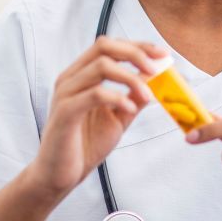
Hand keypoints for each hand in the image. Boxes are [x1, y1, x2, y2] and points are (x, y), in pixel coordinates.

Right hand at [25, 37, 164, 199]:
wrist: (59, 175)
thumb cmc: (84, 144)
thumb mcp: (118, 117)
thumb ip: (133, 96)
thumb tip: (155, 77)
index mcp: (81, 75)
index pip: (109, 46)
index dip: (138, 45)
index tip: (162, 54)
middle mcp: (71, 78)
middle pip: (104, 47)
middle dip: (135, 53)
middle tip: (156, 68)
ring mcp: (66, 93)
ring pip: (101, 66)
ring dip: (131, 78)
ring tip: (147, 96)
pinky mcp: (66, 112)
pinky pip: (95, 94)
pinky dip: (118, 97)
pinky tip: (130, 110)